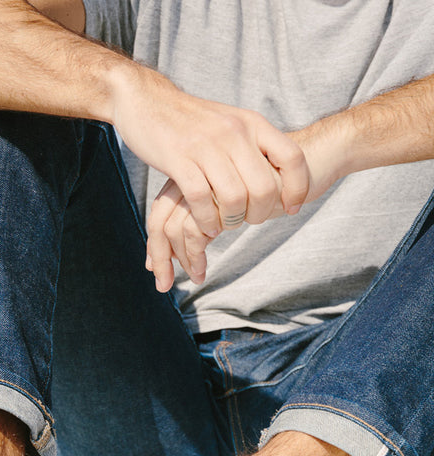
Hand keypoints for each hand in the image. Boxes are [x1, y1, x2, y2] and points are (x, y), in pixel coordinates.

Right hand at [113, 68, 308, 238]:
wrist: (147, 100)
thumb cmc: (190, 121)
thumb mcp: (230, 123)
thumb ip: (252, 145)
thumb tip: (279, 174)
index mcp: (251, 124)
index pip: (292, 158)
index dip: (298, 188)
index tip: (292, 208)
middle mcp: (233, 133)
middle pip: (264, 187)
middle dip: (259, 214)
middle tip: (248, 220)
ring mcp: (206, 146)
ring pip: (234, 198)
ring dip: (231, 220)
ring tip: (224, 224)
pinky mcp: (179, 159)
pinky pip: (202, 199)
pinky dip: (206, 220)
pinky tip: (206, 226)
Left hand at [146, 162, 281, 290]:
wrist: (312, 159)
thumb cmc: (275, 181)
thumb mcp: (237, 199)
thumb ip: (210, 214)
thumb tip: (181, 249)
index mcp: (194, 173)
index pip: (160, 210)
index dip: (155, 243)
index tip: (157, 271)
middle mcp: (196, 175)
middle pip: (160, 220)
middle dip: (159, 257)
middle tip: (163, 284)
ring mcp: (209, 185)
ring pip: (177, 228)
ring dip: (184, 259)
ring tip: (197, 273)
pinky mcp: (225, 196)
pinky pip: (199, 231)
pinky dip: (197, 256)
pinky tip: (205, 270)